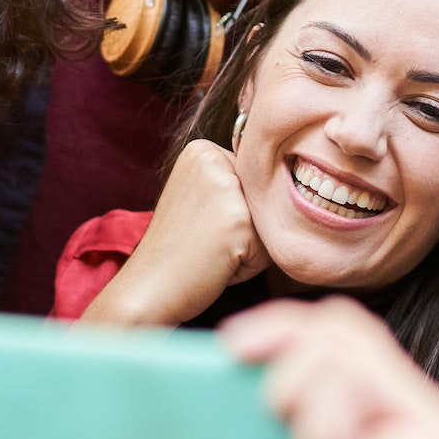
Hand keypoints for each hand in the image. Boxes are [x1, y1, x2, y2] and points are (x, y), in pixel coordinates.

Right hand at [82, 139, 271, 325]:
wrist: (149, 288)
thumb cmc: (179, 252)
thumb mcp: (202, 201)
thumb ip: (236, 187)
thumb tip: (290, 184)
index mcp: (202, 150)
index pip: (253, 180)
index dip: (237, 211)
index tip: (202, 225)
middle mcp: (213, 158)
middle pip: (265, 198)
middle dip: (247, 228)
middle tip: (207, 242)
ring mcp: (225, 186)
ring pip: (271, 221)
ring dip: (252, 246)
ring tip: (214, 252)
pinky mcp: (237, 218)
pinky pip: (270, 246)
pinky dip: (251, 264)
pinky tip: (219, 263)